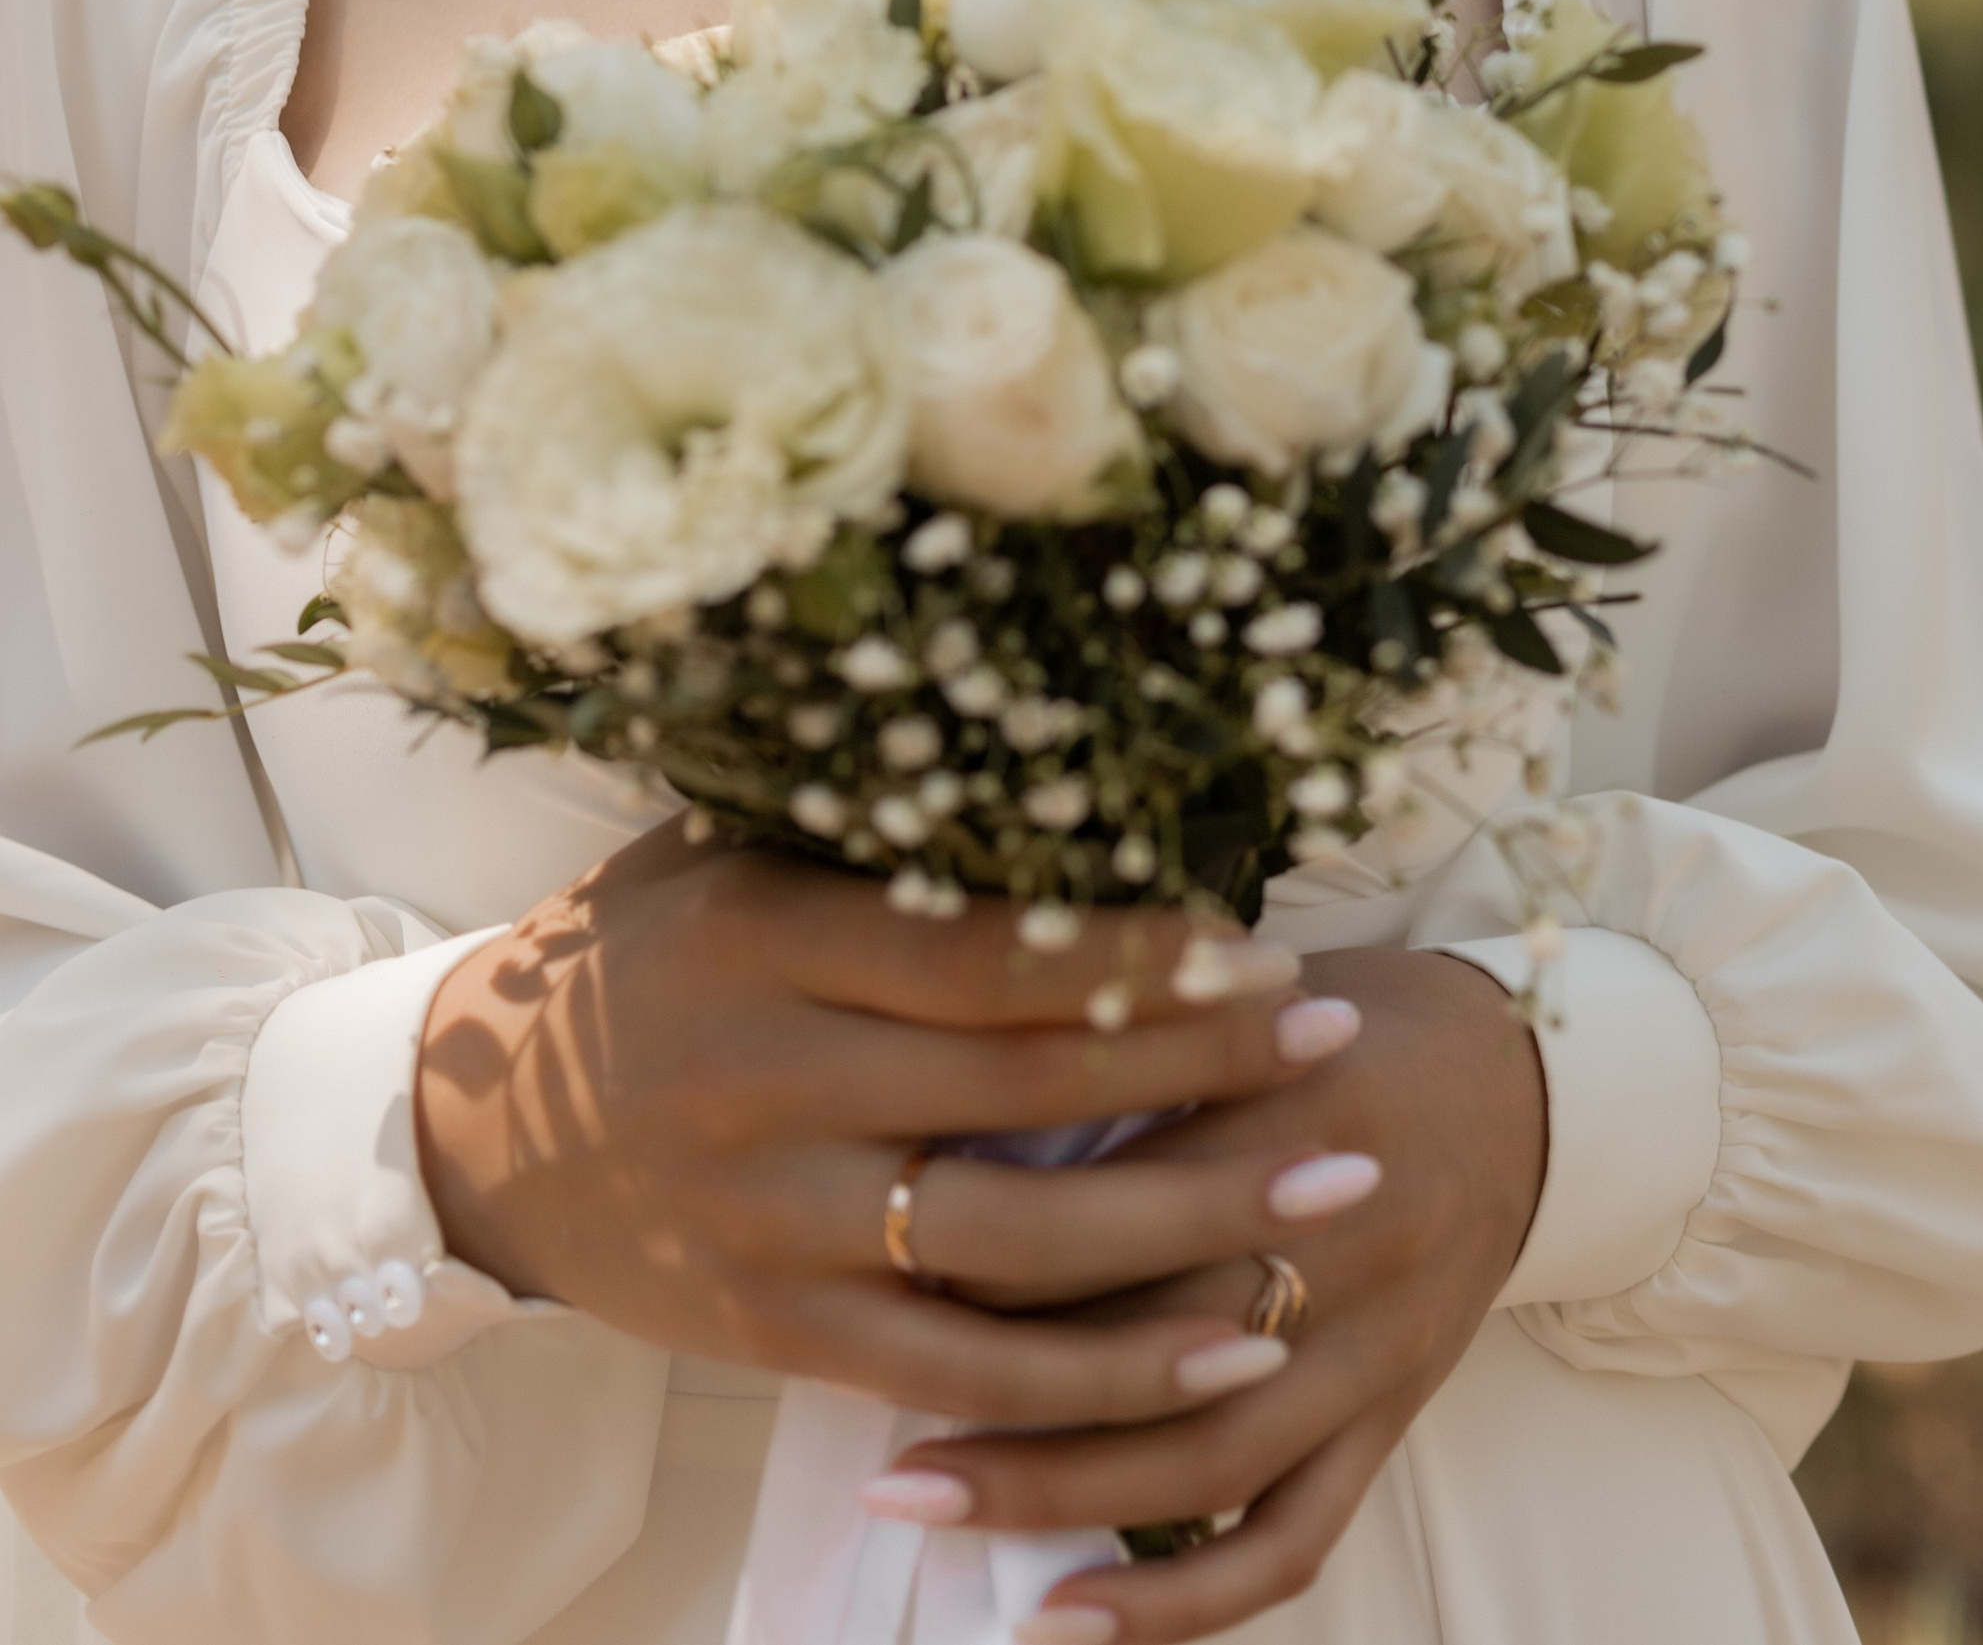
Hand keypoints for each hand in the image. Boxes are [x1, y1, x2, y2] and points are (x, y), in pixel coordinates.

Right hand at [414, 822, 1381, 1435]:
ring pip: (1012, 1246)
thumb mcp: (732, 855)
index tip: (1262, 946)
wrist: (470, 1129)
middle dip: (1205, 1070)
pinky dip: (1090, 1381)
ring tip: (1327, 1198)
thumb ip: (875, 836)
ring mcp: (768, 1219)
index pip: (990, 954)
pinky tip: (1213, 1354)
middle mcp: (764, 1081)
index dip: (1138, 957)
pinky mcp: (772, 1331)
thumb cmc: (644, 957)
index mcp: (765, 939)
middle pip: (1026, 1088)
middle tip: (1339, 1045)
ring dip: (1188, 1231)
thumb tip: (1078, 776)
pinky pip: (956, 1372)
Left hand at [867, 944, 1548, 1639]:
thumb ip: (1130, 1036)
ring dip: (1049, 1491)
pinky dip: (1173, 1601)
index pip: (1119, 1186)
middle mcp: (1343, 1238)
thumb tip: (948, 1083)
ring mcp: (1371, 1349)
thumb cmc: (1346, 1017)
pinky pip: (1284, 1540)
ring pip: (1198, 1453)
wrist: (1528, 1082)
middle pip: (1150, 1323)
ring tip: (912, 1496)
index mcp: (1299, 1102)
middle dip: (995, 1357)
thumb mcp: (1249, 987)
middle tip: (848, 1371)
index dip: (993, 1215)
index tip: (878, 1223)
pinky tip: (1058, 1620)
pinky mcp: (1390, 1423)